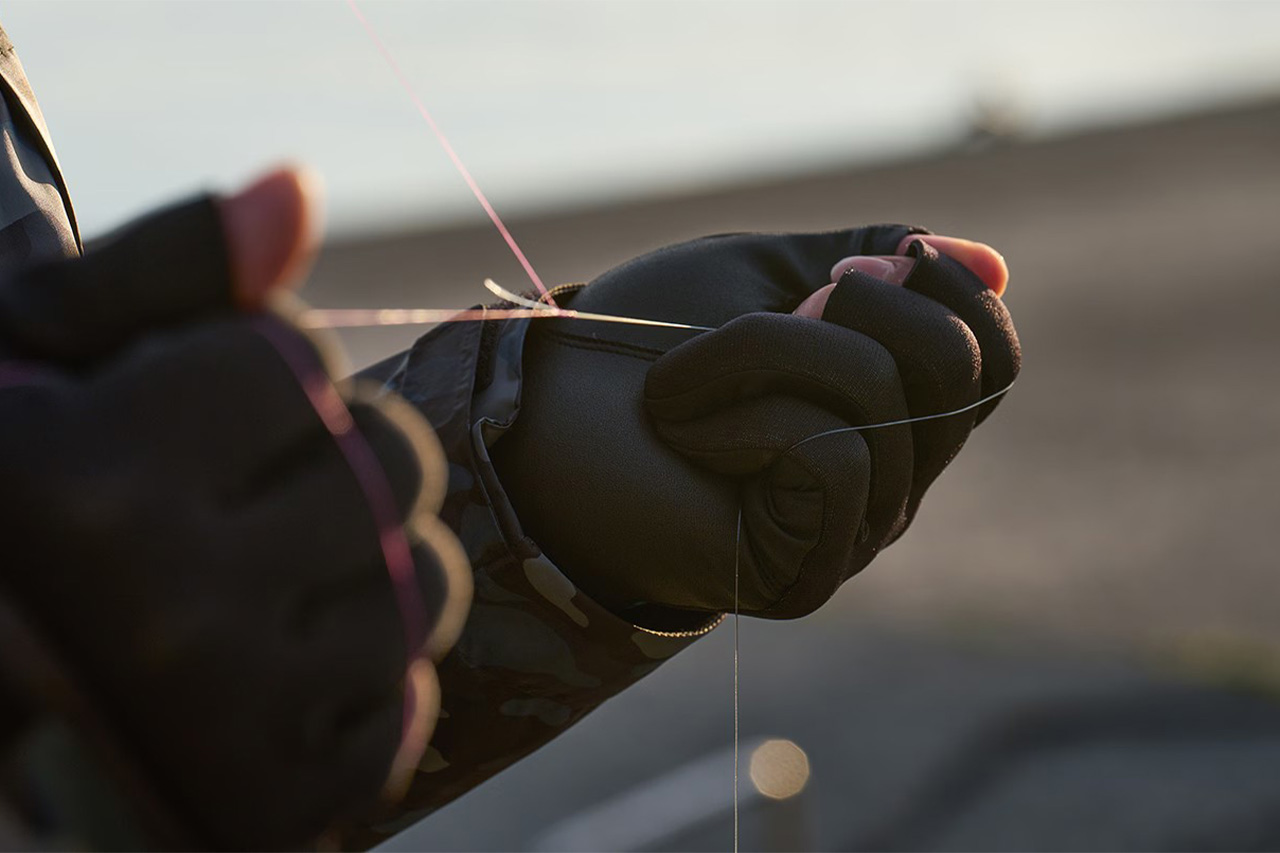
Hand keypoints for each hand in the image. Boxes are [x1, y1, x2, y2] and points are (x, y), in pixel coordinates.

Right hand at [0, 171, 468, 846]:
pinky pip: (401, 705)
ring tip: (264, 577)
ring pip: (420, 587)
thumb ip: (159, 274)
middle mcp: (166, 607)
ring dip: (367, 565)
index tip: (187, 415)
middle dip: (334, 459)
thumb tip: (295, 189)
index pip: (294, 361)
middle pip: (391, 467)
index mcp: (87, 480)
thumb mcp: (27, 365)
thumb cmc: (0, 487)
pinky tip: (277, 664)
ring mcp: (230, 722)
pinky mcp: (275, 810)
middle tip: (245, 495)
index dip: (253, 373)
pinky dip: (363, 675)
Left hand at [491, 226, 1017, 620]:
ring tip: (688, 376)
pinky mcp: (805, 569)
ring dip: (765, 347)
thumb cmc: (640, 341)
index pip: (993, 356)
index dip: (945, 288)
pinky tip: (687, 433)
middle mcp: (894, 478)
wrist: (537, 413)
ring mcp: (854, 531)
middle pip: (967, 369)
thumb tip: (994, 263)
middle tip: (772, 312)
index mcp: (894, 408)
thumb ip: (876, 263)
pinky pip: (835, 456)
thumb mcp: (765, 273)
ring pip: (887, 398)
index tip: (849, 266)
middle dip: (860, 304)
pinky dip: (745, 410)